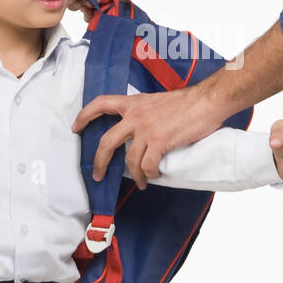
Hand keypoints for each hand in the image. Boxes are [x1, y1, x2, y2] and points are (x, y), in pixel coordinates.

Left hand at [72, 85, 223, 189]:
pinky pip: (147, 165)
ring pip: (129, 160)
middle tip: (97, 175)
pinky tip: (154, 175)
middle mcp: (136, 116)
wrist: (207, 101)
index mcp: (134, 103)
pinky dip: (150, 174)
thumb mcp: (157, 101)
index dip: (85, 115)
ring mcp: (146, 129)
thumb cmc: (188, 102)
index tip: (76, 126)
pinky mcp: (159, 141)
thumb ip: (145, 113)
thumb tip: (141, 131)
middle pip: (107, 142)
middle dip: (99, 162)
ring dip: (134, 175)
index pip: (101, 104)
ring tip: (141, 182)